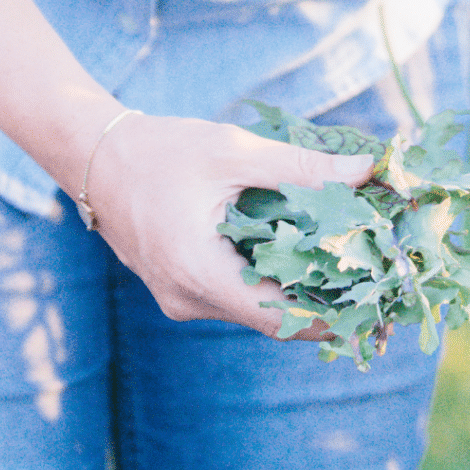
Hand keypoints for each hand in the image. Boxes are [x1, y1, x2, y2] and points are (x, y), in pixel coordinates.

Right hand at [80, 112, 374, 336]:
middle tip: (377, 286)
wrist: (91, 155)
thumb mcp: (233, 152)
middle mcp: (186, 299)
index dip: (334, 318)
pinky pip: (235, 296)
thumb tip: (368, 172)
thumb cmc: (159, 150)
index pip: (280, 319)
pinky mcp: (179, 287)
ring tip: (350, 266)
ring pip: (254, 308)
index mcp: (198, 273)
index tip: (378, 307)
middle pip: (272, 318)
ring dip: (298, 290)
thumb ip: (301, 168)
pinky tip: (304, 256)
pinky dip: (270, 280)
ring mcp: (179, 298)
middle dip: (325, 302)